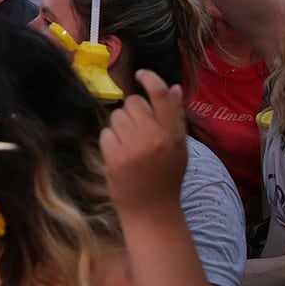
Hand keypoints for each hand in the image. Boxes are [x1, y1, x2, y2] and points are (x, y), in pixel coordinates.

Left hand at [99, 68, 186, 214]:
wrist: (152, 211)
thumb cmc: (166, 177)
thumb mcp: (178, 147)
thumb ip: (175, 116)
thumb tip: (173, 87)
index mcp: (173, 133)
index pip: (160, 94)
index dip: (149, 78)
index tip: (141, 74)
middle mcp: (155, 136)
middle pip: (133, 103)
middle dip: (132, 112)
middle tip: (137, 131)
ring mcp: (133, 147)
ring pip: (117, 117)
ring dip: (120, 127)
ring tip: (129, 145)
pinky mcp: (115, 157)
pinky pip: (106, 133)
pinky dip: (110, 142)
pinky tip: (120, 155)